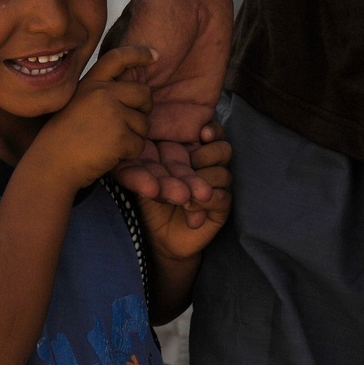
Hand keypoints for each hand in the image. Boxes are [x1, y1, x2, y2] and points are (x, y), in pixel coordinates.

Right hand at [33, 46, 154, 189]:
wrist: (50, 165)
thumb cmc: (63, 139)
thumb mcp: (76, 104)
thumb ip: (99, 94)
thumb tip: (132, 91)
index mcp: (90, 84)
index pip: (118, 58)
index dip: (138, 54)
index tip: (155, 55)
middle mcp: (102, 93)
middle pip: (144, 93)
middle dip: (143, 110)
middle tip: (127, 124)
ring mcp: (112, 113)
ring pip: (144, 123)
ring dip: (133, 137)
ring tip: (108, 143)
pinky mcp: (120, 136)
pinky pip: (140, 144)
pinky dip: (129, 154)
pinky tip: (109, 155)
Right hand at [102, 0, 232, 204]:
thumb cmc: (156, 17)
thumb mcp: (132, 51)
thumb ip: (124, 84)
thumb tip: (110, 118)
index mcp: (121, 107)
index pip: (123, 147)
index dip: (133, 171)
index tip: (144, 189)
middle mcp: (144, 117)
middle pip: (151, 161)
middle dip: (163, 183)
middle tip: (176, 200)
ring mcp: (171, 118)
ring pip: (175, 161)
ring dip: (184, 182)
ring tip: (195, 199)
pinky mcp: (197, 116)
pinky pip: (197, 150)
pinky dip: (201, 169)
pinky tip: (207, 188)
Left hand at [138, 127, 232, 253]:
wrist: (156, 238)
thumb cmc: (145, 201)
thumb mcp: (140, 174)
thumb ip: (145, 153)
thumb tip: (147, 126)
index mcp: (191, 152)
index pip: (212, 134)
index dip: (212, 131)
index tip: (203, 134)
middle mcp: (207, 167)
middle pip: (223, 150)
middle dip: (207, 155)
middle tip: (191, 162)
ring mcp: (217, 187)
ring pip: (223, 174)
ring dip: (203, 181)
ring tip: (184, 195)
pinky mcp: (221, 207)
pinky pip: (223, 198)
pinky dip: (205, 201)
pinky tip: (188, 206)